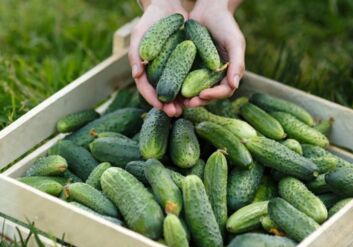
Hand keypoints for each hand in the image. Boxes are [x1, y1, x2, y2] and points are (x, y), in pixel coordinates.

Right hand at [129, 0, 187, 116]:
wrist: (168, 6)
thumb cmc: (150, 20)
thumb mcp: (139, 34)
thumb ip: (135, 54)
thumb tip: (136, 75)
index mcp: (144, 69)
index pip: (146, 88)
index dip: (152, 99)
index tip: (161, 107)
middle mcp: (157, 72)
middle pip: (162, 93)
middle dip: (168, 104)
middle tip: (176, 113)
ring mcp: (171, 69)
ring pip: (176, 89)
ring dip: (181, 100)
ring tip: (189, 107)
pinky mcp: (184, 64)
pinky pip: (187, 78)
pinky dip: (191, 87)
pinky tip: (198, 94)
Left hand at [184, 0, 244, 106]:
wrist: (208, 10)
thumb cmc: (225, 24)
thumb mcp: (234, 42)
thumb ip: (237, 63)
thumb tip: (235, 85)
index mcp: (229, 73)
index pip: (224, 90)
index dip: (214, 95)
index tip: (203, 95)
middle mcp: (215, 76)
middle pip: (209, 95)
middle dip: (199, 101)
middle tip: (188, 103)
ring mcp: (201, 72)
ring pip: (195, 90)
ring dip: (187, 98)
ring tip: (178, 101)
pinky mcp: (189, 67)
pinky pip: (184, 79)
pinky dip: (178, 85)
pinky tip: (169, 88)